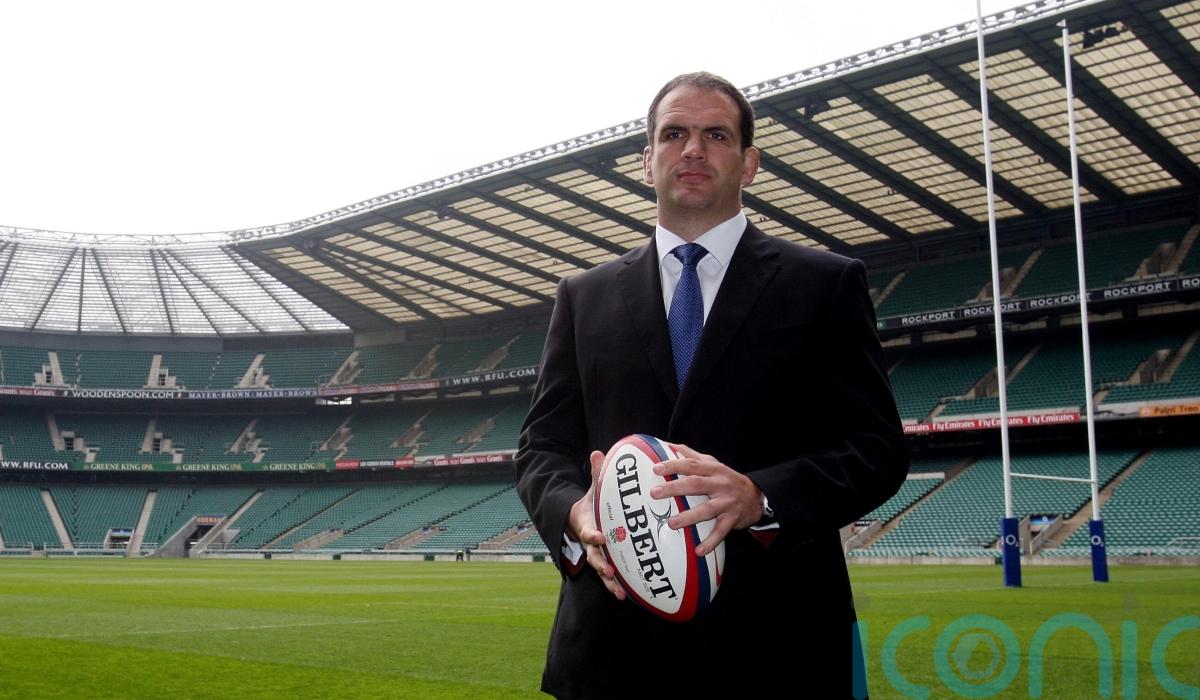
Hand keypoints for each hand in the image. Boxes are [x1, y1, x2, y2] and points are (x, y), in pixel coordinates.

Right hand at [566, 450, 625, 600]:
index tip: (599, 535)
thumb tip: (597, 452)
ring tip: (620, 593)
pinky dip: (618, 587)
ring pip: (602, 571)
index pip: (587, 531)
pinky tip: (629, 597)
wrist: (579, 520)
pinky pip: (611, 578)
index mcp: (587, 525)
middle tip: (610, 571)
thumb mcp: (592, 489)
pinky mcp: (606, 563)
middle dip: (601, 565)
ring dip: (610, 583)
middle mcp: (590, 544)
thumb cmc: (591, 503)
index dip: (592, 534)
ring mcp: (597, 556)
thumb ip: (596, 474)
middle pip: (594, 557)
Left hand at [649, 443, 762, 556]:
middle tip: (655, 493)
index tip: (656, 469)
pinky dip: (710, 541)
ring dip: (689, 517)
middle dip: (674, 488)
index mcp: (713, 469)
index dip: (674, 465)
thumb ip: (694, 456)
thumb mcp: (714, 464)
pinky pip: (721, 531)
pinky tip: (699, 551)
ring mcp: (727, 502)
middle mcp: (720, 484)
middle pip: (695, 484)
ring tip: (672, 523)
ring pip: (707, 509)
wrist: (757, 496)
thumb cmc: (729, 479)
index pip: (691, 465)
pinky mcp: (732, 518)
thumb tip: (672, 446)